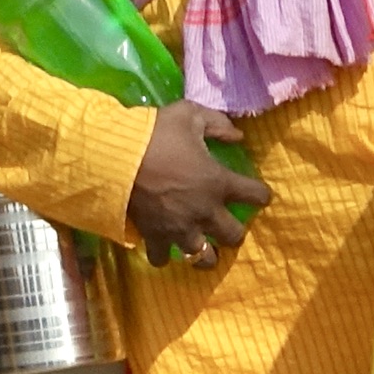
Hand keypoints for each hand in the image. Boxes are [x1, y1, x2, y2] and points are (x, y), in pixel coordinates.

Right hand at [129, 101, 269, 267]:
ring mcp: (180, 228)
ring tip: (202, 249)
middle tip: (226, 225)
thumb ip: (217, 123)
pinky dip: (163, 256)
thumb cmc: (153, 134)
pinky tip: (163, 250)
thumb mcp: (189, 115)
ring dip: (205, 255)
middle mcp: (206, 211)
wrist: (113, 157)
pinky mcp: (154, 236)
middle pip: (234, 236)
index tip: (258, 194)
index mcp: (219, 182)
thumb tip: (238, 136)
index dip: (260, 194)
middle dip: (234, 232)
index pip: (256, 195)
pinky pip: (162, 258)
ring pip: (203, 258)